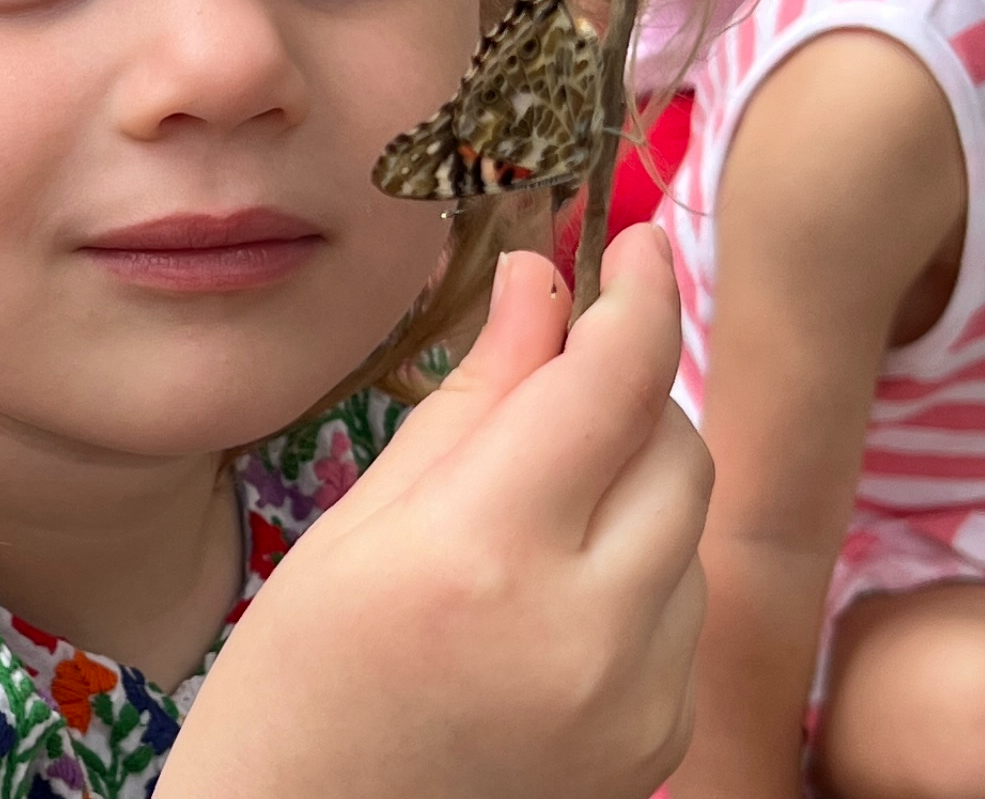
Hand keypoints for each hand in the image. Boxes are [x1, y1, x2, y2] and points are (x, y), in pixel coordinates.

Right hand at [167, 224, 710, 798]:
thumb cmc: (297, 684)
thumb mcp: (360, 521)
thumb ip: (474, 397)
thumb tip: (542, 278)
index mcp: (483, 549)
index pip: (614, 378)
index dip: (640, 291)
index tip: (636, 241)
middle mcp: (582, 625)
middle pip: (677, 441)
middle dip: (630, 390)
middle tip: (558, 383)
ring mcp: (635, 696)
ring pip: (688, 523)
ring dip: (633, 486)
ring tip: (528, 521)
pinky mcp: (659, 742)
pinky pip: (684, 607)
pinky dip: (639, 572)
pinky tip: (549, 602)